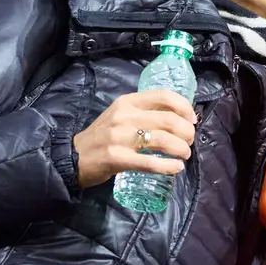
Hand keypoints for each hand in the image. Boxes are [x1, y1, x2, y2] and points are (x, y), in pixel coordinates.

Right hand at [73, 90, 197, 188]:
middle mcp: (124, 116)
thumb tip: (177, 119)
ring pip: (162, 140)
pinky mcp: (117, 158)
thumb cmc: (101, 137)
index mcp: (127, 102)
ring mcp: (120, 137)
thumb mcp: (119, 115)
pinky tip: (176, 168)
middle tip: (189, 142)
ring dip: (181, 149)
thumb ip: (143, 113)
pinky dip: (168, 166)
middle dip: (187, 132)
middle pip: (168, 120)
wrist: (73, 157)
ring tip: (185, 155)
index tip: (192, 119)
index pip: (163, 96)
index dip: (184, 107)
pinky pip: (150, 162)